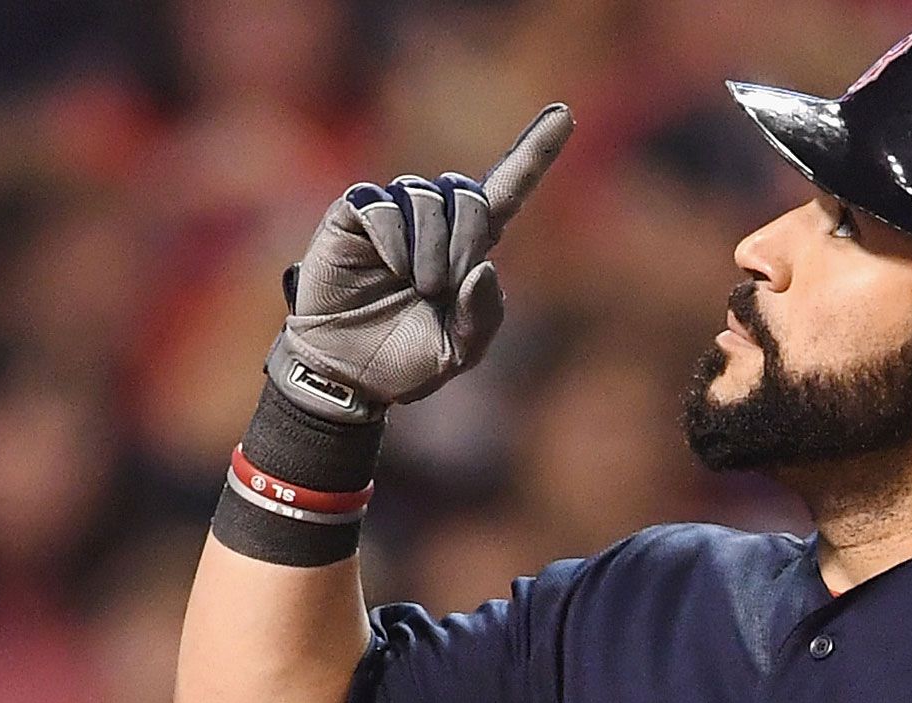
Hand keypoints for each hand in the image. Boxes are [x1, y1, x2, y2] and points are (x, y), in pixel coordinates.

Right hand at [268, 103, 572, 419]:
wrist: (347, 377)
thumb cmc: (404, 362)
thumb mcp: (458, 351)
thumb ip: (481, 316)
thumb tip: (483, 267)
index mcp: (468, 247)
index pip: (507, 188)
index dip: (536, 153)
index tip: (564, 116)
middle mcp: (433, 221)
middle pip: (467, 192)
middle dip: (466, 238)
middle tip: (443, 286)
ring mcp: (391, 214)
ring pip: (424, 195)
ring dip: (429, 246)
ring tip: (416, 286)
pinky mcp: (351, 217)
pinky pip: (379, 203)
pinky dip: (393, 238)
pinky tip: (390, 269)